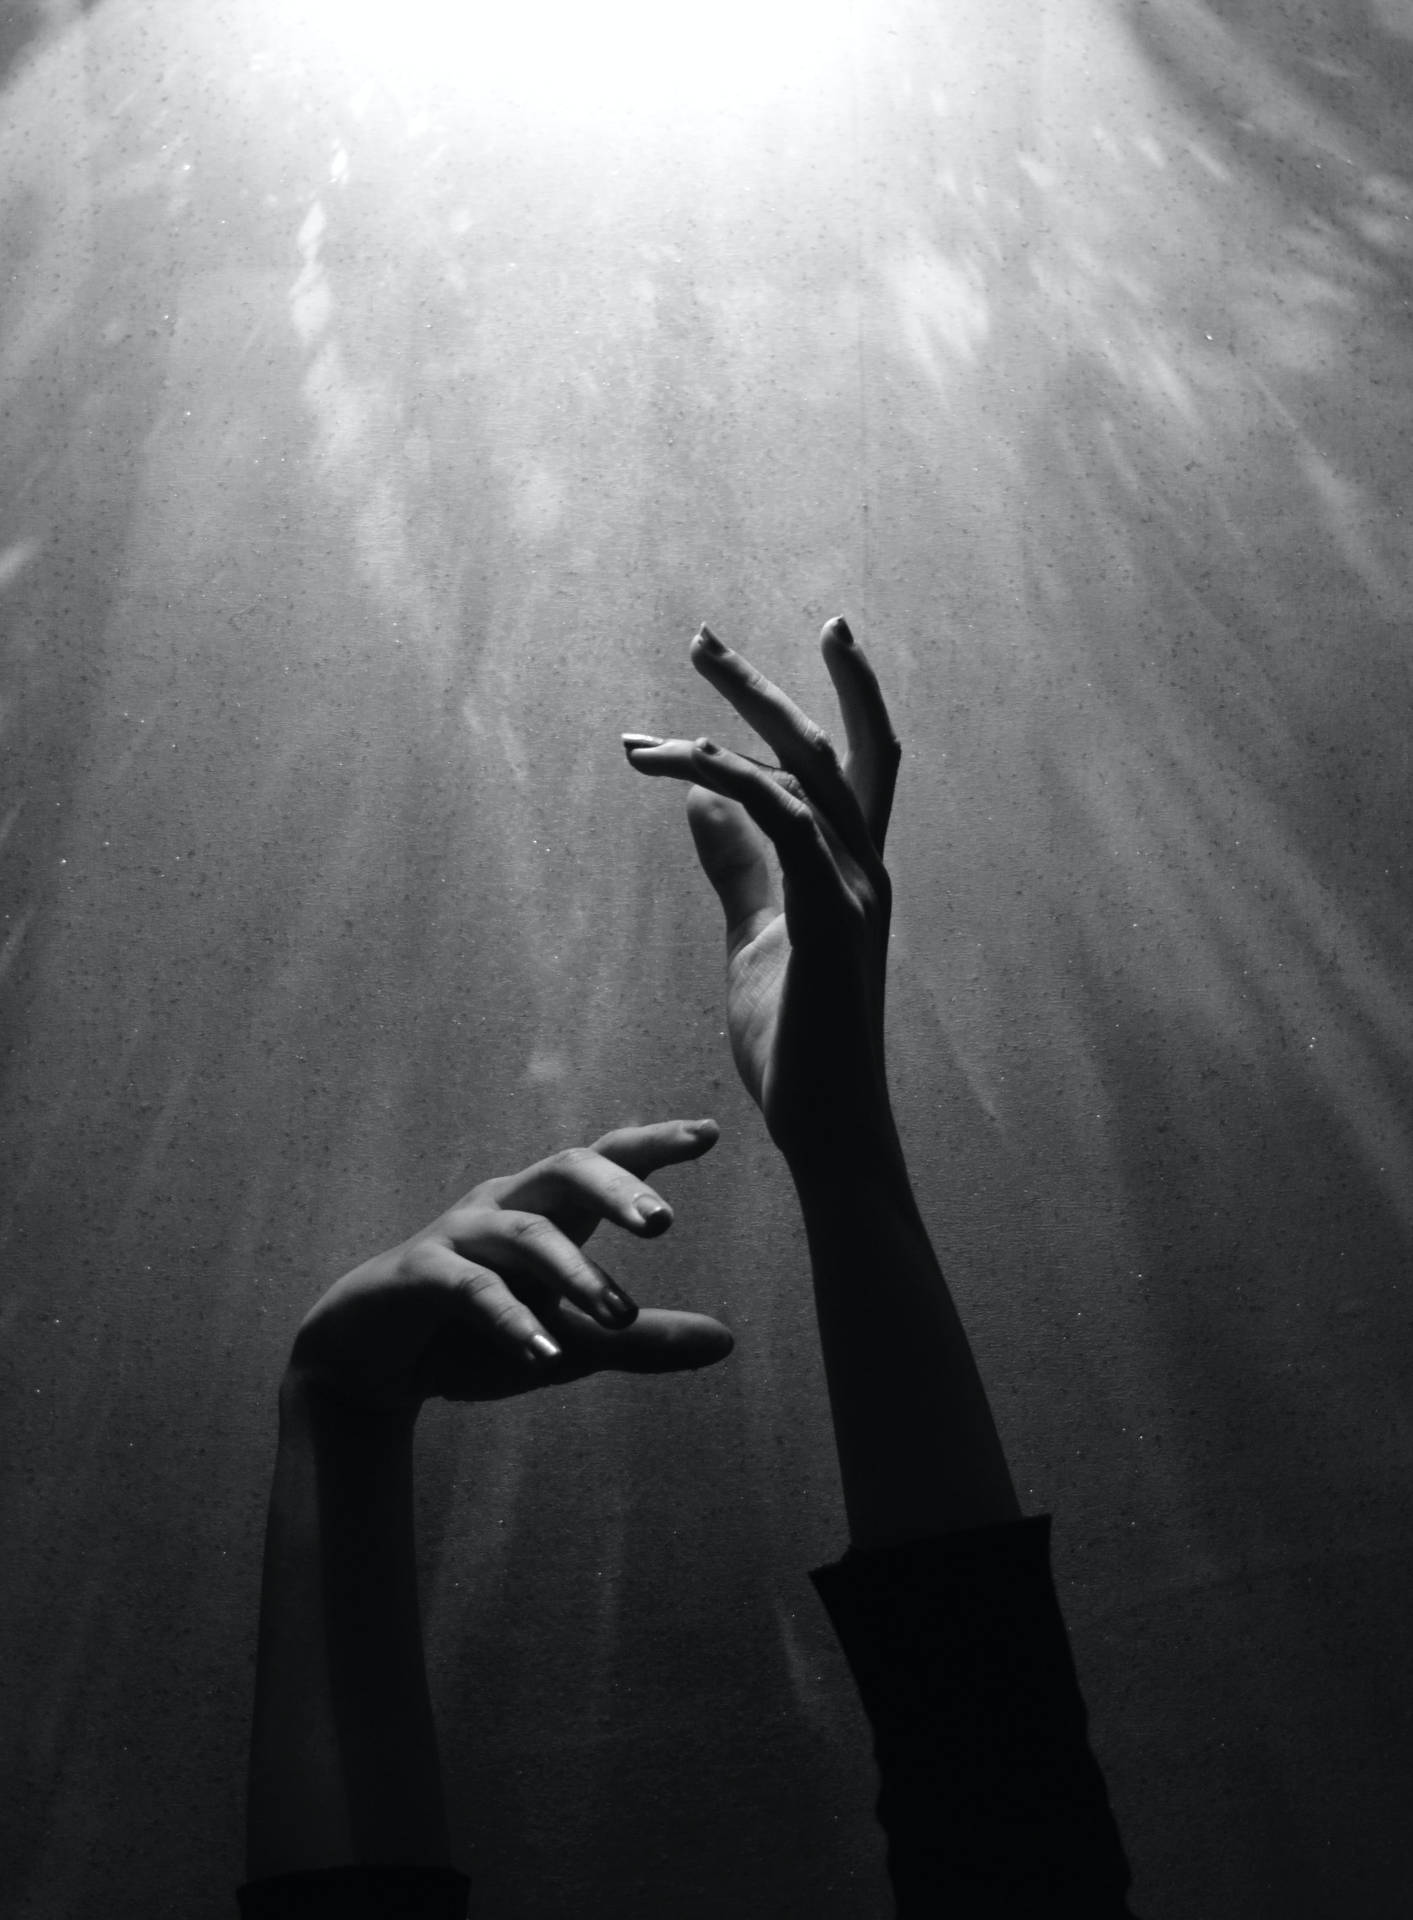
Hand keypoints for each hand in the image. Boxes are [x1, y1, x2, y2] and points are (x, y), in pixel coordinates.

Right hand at [287, 1119, 731, 1412]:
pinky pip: (470, 1287)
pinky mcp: (418, 1274)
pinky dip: (510, 1319)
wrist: (371, 1368)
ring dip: (575, 1273)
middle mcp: (505, 1206)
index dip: (654, 1143)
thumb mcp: (572, 1345)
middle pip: (565, 1169)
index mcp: (547, 1211)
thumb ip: (641, 1341)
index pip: (605, 1161)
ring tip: (620, 1315)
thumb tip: (727, 1341)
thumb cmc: (476, 1340)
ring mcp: (459, 1235)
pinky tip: (544, 1354)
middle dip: (616, 1188)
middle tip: (663, 1221)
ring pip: (525, 1233)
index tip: (711, 1132)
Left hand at [623, 619, 901, 1168]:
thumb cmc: (795, 1044)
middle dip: (768, 685)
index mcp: (853, 871)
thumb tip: (699, 798)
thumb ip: (737, 867)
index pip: (848, 763)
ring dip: (738, 718)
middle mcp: (865, 868)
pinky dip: (733, 781)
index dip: (801, 704)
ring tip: (668, 693)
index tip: (711, 676)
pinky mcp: (830, 920)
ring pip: (806, 771)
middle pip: (832, 745)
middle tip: (699, 638)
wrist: (823, 1128)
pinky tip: (680, 765)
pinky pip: (785, 823)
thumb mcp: (754, 938)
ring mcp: (855, 892)